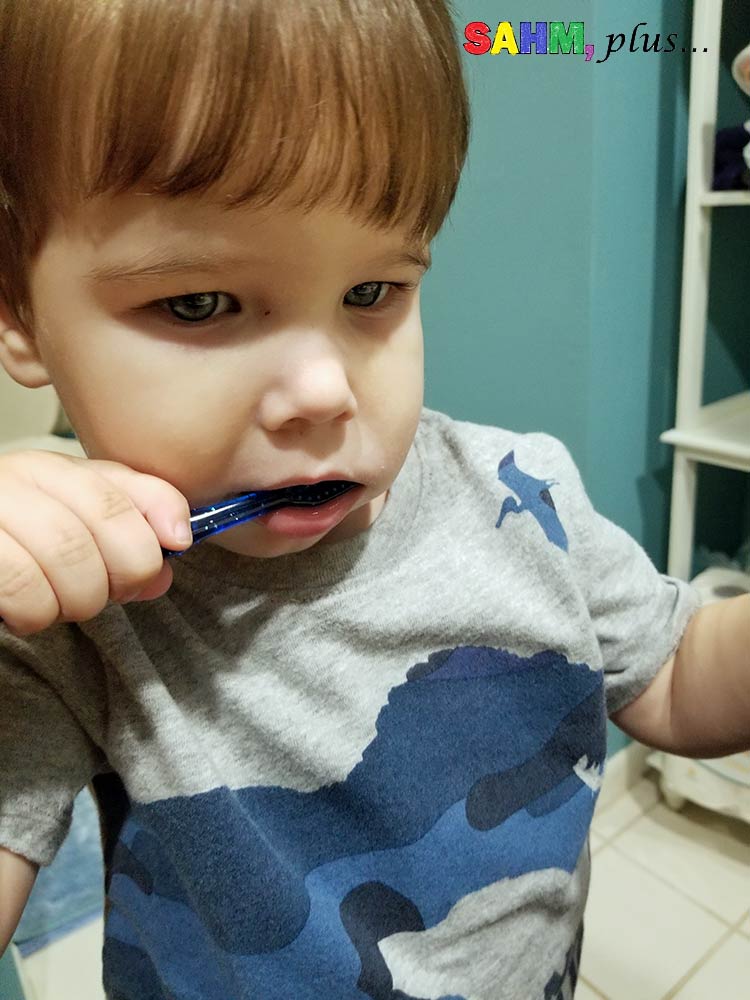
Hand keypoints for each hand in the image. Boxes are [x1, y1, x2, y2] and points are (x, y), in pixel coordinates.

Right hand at [0, 450, 191, 635]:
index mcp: (50, 470)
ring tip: (60, 603)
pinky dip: (37, 612)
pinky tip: (26, 611)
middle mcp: (16, 477)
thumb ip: (124, 535)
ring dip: (79, 599)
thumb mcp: (72, 532)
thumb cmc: (15, 552)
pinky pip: (24, 587)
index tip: (175, 546)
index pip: (124, 482)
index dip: (160, 517)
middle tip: (108, 591)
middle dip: (124, 571)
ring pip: (69, 556)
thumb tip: (171, 553)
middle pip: (105, 520)